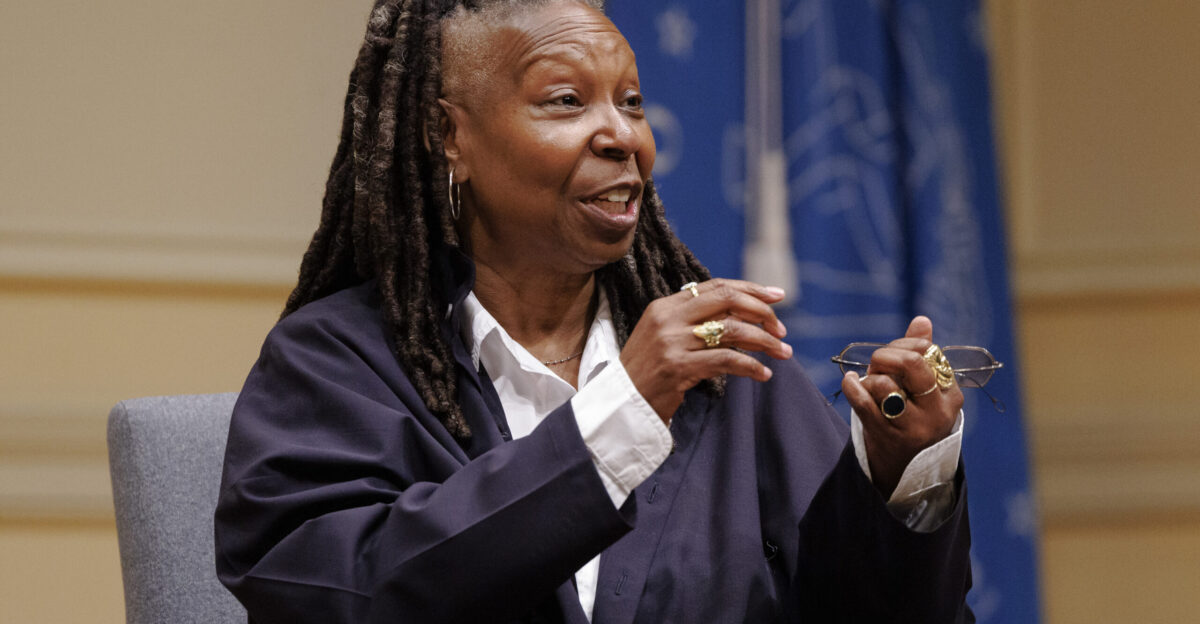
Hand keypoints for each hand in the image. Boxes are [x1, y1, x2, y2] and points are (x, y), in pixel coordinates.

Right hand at [620, 279, 791, 423]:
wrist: (622, 404)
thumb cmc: (648, 372)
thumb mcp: (663, 336)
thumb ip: (691, 320)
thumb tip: (738, 312)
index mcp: (665, 305)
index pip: (716, 286)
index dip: (750, 289)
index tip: (777, 296)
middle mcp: (668, 318)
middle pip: (727, 300)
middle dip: (761, 311)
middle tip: (781, 329)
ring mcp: (673, 342)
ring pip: (733, 330)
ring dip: (765, 341)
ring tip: (783, 352)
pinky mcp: (679, 367)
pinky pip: (727, 360)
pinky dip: (751, 367)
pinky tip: (763, 374)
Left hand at [840, 316, 963, 497]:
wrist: (905, 468)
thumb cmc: (915, 417)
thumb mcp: (925, 388)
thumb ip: (922, 353)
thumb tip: (921, 320)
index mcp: (951, 395)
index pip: (928, 354)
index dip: (904, 346)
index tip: (893, 352)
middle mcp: (937, 411)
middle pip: (911, 365)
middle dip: (886, 355)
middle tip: (877, 362)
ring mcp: (912, 427)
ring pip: (885, 385)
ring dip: (870, 379)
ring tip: (869, 384)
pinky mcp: (887, 438)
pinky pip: (863, 404)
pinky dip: (852, 387)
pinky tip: (850, 382)